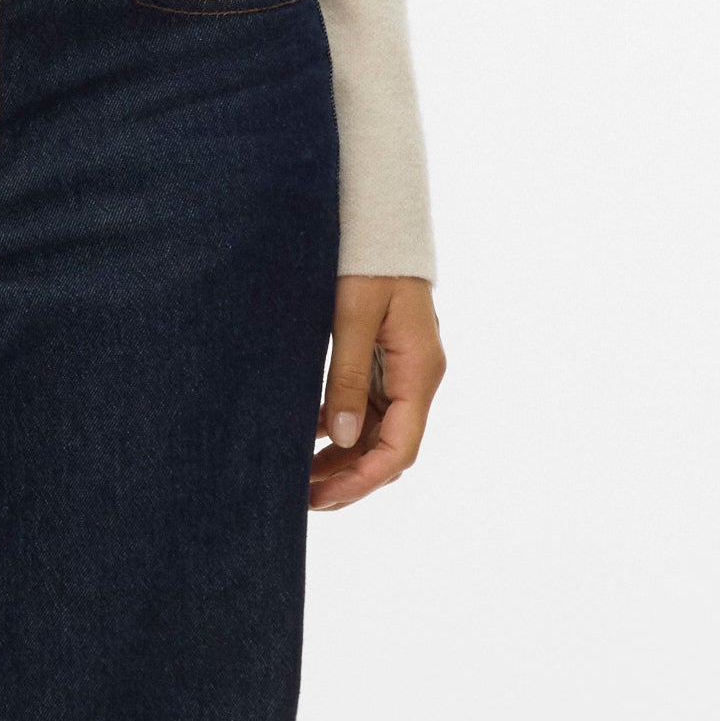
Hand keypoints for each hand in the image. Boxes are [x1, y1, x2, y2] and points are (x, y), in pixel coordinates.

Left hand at [311, 273, 441, 510]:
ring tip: (299, 477)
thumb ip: (348, 377)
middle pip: (389, 450)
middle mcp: (417, 380)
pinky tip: (307, 437)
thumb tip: (343, 437)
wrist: (381, 222)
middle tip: (303, 498)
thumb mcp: (352, 316)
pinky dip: (339, 430)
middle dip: (349, 479)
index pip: (400, 449)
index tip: (323, 497)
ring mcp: (403, 374)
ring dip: (342, 459)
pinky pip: (367, 410)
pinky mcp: (385, 364)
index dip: (363, 480)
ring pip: (376, 435)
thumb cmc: (370, 261)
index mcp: (420, 373)